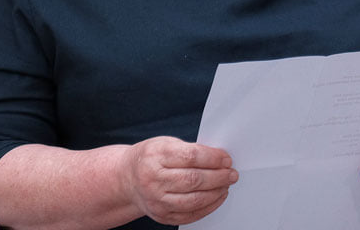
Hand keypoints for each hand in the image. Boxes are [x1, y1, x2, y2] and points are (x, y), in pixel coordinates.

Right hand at [121, 136, 237, 225]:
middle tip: (231, 173)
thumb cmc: (151, 158)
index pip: (190, 157)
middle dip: (218, 177)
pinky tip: (217, 197)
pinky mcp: (161, 216)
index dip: (213, 158)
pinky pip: (190, 215)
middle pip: (193, 180)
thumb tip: (219, 158)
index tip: (226, 158)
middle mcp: (153, 180)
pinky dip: (208, 207)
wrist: (128, 178)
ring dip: (216, 193)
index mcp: (155, 156)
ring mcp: (156, 200)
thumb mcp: (166, 144)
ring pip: (193, 200)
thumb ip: (190, 150)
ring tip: (226, 185)